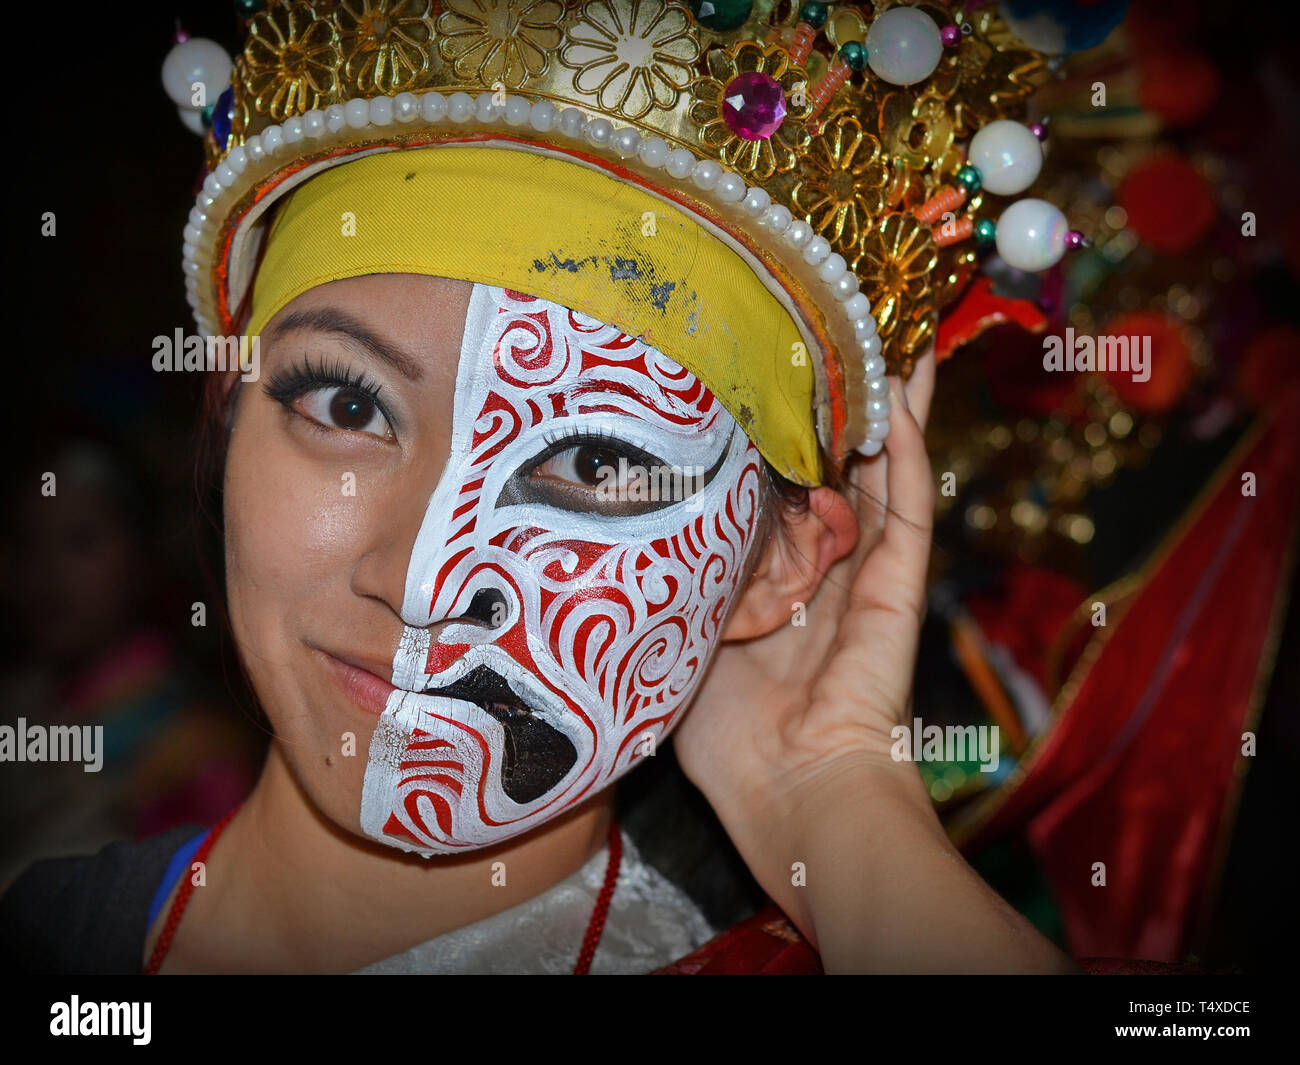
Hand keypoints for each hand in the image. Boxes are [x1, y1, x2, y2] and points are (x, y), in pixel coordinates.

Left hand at [674, 347, 936, 820]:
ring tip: (889, 329)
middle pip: (837, 465)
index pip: (780, 490)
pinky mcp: (898, 590)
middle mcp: (824, 568)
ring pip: (882, 472)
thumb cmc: (732, 743)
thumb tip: (621, 534)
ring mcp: (866, 575)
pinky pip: (907, 512)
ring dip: (885, 403)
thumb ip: (673, 588)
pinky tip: (899, 394)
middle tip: (834, 325)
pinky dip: (905, 452)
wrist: (793, 800)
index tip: (757, 373)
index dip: (774, 435)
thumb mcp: (680, 646)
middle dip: (836, 399)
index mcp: (775, 583)